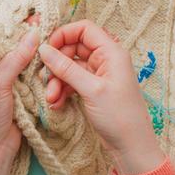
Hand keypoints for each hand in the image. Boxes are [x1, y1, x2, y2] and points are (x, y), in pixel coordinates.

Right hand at [38, 20, 163, 174]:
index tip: (46, 49)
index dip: (63, 35)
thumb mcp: (90, 89)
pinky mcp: (93, 89)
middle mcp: (105, 59)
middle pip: (73, 48)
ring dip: (57, 80)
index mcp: (111, 52)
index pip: (84, 29)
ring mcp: (98, 75)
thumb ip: (66, 68)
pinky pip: (72, 82)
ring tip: (51, 97)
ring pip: (70, 67)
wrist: (131, 145)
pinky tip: (56, 103)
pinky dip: (62, 90)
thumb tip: (44, 49)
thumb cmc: (119, 115)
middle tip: (45, 78)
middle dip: (56, 63)